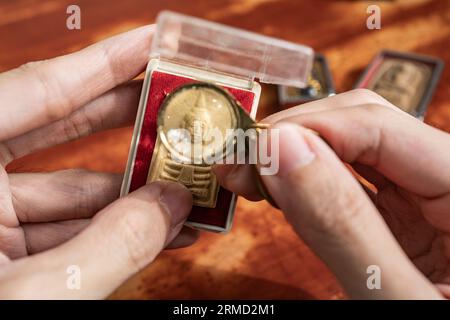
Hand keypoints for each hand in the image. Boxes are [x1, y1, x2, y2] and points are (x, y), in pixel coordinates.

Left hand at [0, 26, 196, 298]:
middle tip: (174, 102)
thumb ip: (114, 246)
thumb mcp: (37, 296)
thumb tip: (174, 204)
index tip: (149, 43)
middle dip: (124, 118)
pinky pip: (67, 232)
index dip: (101, 64)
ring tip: (185, 184)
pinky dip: (114, 231)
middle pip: (56, 129)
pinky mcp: (1, 260)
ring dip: (132, 191)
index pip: (37, 93)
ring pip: (71, 192)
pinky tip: (161, 228)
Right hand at [214, 89, 448, 298]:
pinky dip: (309, 179)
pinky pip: (351, 179)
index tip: (250, 151)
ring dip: (296, 154)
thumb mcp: (396, 300)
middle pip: (363, 124)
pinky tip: (280, 188)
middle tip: (241, 162)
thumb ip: (342, 227)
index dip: (308, 128)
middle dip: (295, 135)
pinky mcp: (402, 216)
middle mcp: (449, 179)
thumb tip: (281, 150)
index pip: (379, 125)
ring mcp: (424, 197)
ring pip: (353, 147)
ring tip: (251, 173)